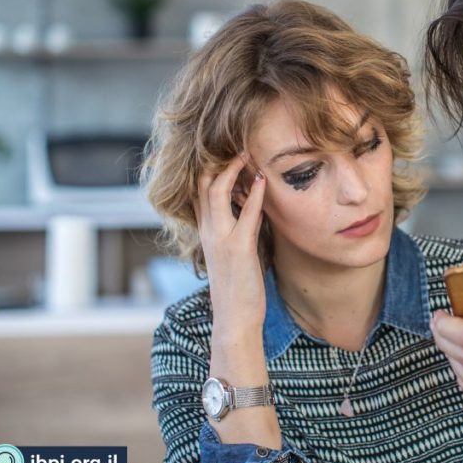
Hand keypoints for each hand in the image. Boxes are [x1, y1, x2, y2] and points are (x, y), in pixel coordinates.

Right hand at [194, 154, 266, 339]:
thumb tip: (250, 211)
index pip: (199, 192)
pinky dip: (255, 195)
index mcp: (205, 232)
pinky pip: (246, 215)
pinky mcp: (239, 248)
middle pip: (203, 185)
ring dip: (232, 170)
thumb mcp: (234, 253)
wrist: (234, 318)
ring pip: (217, 193)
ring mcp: (221, 238)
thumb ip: (237, 230)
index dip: (210, 170)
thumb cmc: (237, 287)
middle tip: (236, 145)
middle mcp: (208, 231)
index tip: (226, 154)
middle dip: (217, 162)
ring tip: (247, 153)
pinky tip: (262, 180)